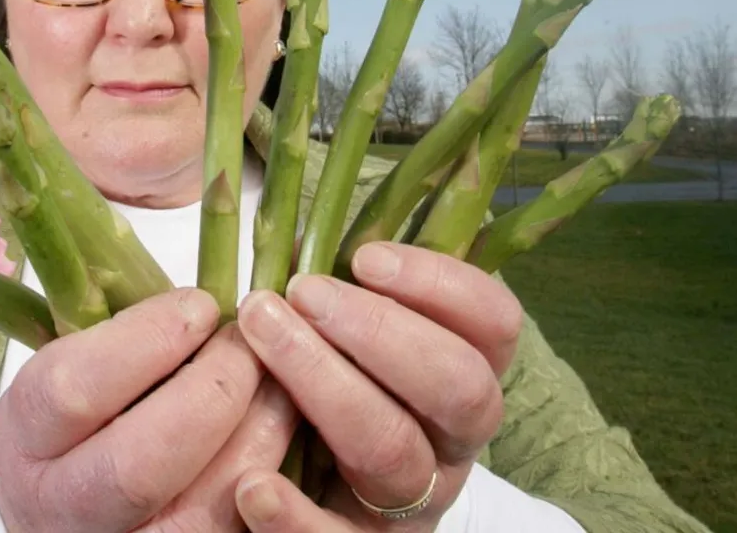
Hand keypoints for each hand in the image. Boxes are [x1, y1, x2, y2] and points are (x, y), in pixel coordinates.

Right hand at [0, 287, 289, 532]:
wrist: (62, 507)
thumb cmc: (74, 419)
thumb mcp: (66, 365)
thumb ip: (119, 332)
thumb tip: (202, 291)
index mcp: (27, 438)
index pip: (74, 391)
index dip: (148, 340)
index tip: (198, 305)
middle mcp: (66, 507)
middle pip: (140, 465)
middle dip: (212, 391)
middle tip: (245, 344)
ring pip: (207, 503)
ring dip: (260, 425)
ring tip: (276, 374)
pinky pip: (241, 520)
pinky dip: (274, 465)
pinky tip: (282, 421)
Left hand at [232, 242, 523, 531]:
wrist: (304, 489)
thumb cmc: (322, 383)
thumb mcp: (341, 333)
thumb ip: (337, 288)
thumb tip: (294, 239)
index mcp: (460, 373)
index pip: (493, 324)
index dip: (440, 284)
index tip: (365, 256)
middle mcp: (452, 440)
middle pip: (457, 386)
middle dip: (381, 330)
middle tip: (302, 292)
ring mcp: (413, 500)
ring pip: (394, 450)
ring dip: (326, 386)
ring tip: (262, 334)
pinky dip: (296, 517)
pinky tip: (252, 485)